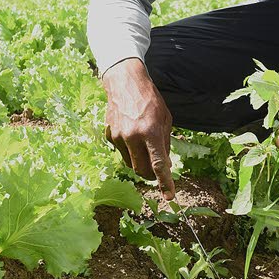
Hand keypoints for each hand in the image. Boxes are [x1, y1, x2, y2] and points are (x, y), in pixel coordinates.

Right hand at [102, 58, 174, 199]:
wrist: (125, 83)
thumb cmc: (150, 100)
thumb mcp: (165, 119)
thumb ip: (165, 144)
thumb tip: (165, 166)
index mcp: (151, 132)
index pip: (158, 164)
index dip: (164, 182)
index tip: (169, 195)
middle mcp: (133, 137)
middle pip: (142, 169)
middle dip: (151, 174)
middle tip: (157, 172)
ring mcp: (119, 137)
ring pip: (131, 164)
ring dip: (140, 163)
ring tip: (145, 148)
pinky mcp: (110, 136)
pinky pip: (122, 152)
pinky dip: (130, 151)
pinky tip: (133, 136)